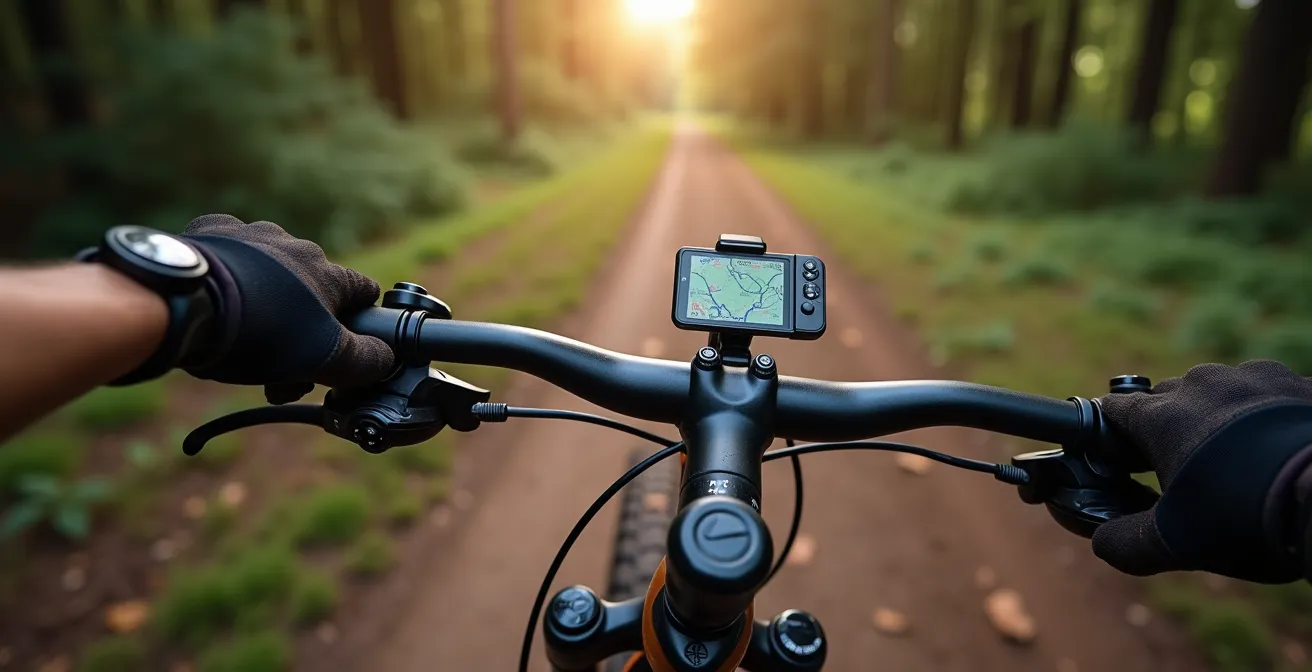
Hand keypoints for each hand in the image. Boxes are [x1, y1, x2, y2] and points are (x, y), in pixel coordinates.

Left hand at [182, 215, 394, 401]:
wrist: (184, 302)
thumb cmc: (258, 333)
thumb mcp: (321, 360)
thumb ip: (364, 361)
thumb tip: (385, 358)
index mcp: (329, 274)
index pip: (364, 292)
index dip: (359, 323)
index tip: (340, 349)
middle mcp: (297, 246)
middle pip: (313, 290)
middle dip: (302, 327)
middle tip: (278, 367)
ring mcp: (253, 234)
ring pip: (271, 270)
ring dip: (267, 300)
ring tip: (241, 336)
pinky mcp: (212, 231)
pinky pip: (229, 250)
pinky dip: (229, 272)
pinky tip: (217, 296)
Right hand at [1093, 361, 1311, 581]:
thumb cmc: (1247, 518)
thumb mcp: (1178, 543)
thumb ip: (1127, 543)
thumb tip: (1102, 542)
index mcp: (1162, 416)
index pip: (1115, 409)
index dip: (1112, 432)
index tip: (1118, 453)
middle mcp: (1202, 384)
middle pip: (1168, 397)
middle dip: (1169, 425)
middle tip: (1185, 467)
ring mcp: (1254, 377)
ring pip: (1221, 390)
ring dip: (1220, 415)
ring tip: (1240, 458)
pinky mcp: (1299, 382)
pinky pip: (1270, 393)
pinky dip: (1267, 413)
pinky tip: (1278, 447)